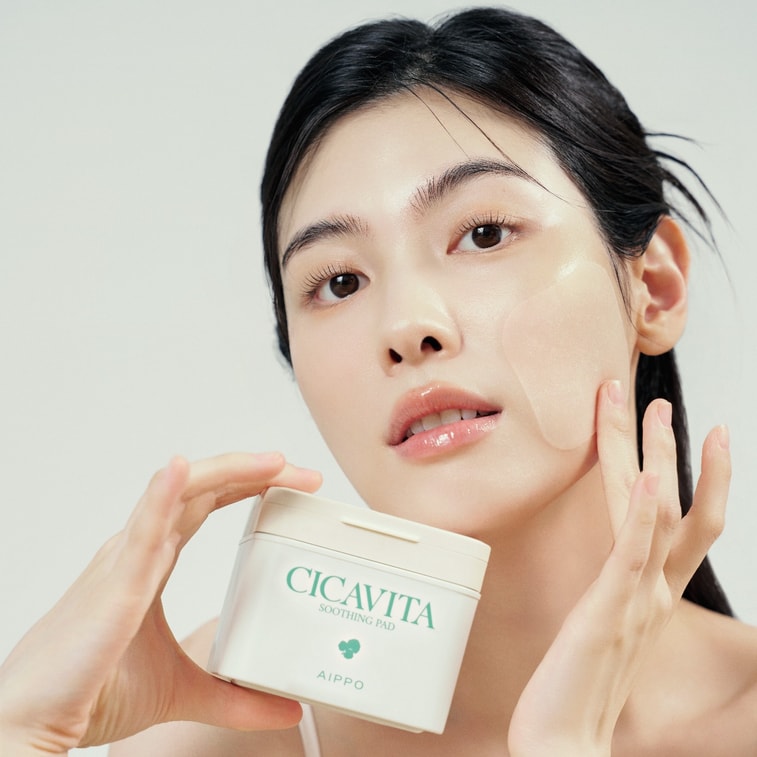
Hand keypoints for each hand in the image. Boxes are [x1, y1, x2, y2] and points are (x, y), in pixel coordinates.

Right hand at [0, 452, 320, 754]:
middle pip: (202, 487)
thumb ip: (235, 699)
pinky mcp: (114, 584)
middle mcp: (140, 547)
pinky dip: (161, 495)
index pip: (207, 502)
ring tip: (273, 462)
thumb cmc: (93, 691)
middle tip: (304, 473)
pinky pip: (140, 529)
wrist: (36, 722)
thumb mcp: (184, 690)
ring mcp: (125, 558)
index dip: (249, 484)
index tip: (296, 484)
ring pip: (179, 493)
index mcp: (152, 559)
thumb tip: (287, 709)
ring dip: (228, 471)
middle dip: (255, 471)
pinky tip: (180, 470)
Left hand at [507, 381, 730, 756]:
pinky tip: (650, 482)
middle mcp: (653, 591)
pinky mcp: (610, 611)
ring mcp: (636, 599)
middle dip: (667, 448)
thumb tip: (617, 570)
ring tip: (656, 409)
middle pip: (674, 504)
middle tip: (662, 401)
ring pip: (659, 515)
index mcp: (650, 593)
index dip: (683, 475)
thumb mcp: (604, 629)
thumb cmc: (579, 687)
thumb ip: (618, 596)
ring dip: (656, 457)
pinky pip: (633, 555)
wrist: (567, 743)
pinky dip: (645, 516)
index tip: (681, 434)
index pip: (676, 521)